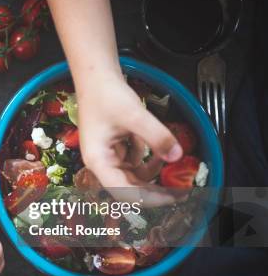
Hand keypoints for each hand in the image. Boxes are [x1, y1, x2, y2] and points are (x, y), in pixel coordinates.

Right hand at [76, 71, 182, 205]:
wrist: (95, 77)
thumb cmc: (106, 95)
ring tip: (172, 166)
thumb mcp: (134, 115)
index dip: (149, 199)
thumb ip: (157, 136)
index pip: (124, 192)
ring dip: (152, 174)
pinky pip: (133, 162)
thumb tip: (178, 156)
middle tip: (180, 191)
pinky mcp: (114, 148)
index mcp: (98, 161)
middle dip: (154, 190)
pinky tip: (158, 149)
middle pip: (128, 188)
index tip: (172, 197)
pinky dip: (147, 159)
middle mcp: (100, 163)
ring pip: (133, 176)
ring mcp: (107, 156)